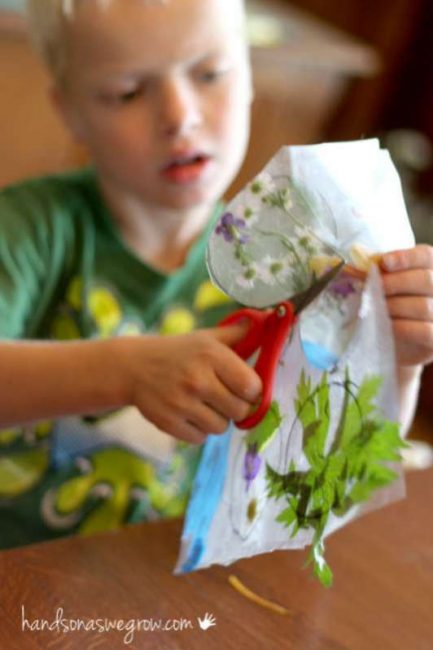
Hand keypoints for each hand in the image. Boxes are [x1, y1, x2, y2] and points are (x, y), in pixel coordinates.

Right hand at [116, 325, 261, 443]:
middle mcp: (197, 379)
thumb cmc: (179, 352)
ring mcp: (181, 403)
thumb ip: (238, 333)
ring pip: (221, 427)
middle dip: (235, 406)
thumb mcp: (206, 338)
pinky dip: (198, 430)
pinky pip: (200, 438)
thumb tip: (268, 319)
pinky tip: (189, 414)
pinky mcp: (168, 422)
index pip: (252, 387)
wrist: (133, 367)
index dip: (252, 391)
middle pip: (240, 410)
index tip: (244, 388)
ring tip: (204, 405)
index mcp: (212, 355)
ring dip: (217, 420)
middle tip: (222, 397)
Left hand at [381, 244, 432, 366]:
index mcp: (431, 271)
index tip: (383, 262)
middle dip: (394, 283)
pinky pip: (423, 331)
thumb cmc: (388, 310)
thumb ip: (383, 273)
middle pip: (426, 279)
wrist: (389, 345)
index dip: (406, 257)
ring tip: (375, 308)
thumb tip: (365, 261)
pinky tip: (387, 325)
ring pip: (423, 306)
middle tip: (372, 288)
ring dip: (394, 306)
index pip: (426, 256)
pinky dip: (401, 326)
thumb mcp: (387, 288)